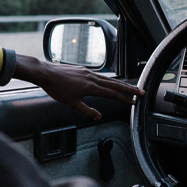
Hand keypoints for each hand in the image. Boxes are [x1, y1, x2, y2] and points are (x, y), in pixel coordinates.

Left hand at [14, 54, 144, 119]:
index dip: (124, 99)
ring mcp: (88, 72)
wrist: (45, 73)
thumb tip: (99, 116)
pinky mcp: (83, 70)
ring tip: (129, 87)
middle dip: (129, 89)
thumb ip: (86, 110)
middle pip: (115, 84)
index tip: (134, 102)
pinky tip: (110, 82)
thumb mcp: (71, 103)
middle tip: (141, 92)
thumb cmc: (56, 89)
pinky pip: (101, 76)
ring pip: (109, 79)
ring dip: (120, 84)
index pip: (112, 94)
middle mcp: (92, 78)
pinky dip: (109, 80)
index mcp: (91, 87)